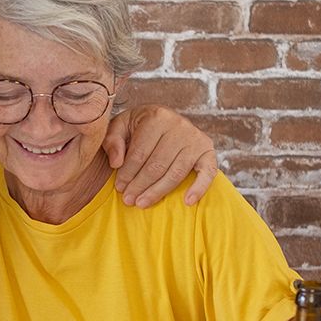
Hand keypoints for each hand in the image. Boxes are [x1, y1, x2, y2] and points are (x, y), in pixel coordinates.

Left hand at [103, 105, 218, 207]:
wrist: (163, 119)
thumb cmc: (138, 127)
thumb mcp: (120, 126)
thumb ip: (112, 141)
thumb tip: (116, 162)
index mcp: (157, 117)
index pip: (140, 152)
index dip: (128, 173)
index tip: (119, 188)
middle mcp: (179, 125)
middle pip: (157, 164)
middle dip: (140, 185)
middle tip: (128, 200)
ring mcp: (195, 138)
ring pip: (176, 173)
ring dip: (158, 191)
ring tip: (142, 203)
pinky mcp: (207, 150)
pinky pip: (207, 172)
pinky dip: (199, 188)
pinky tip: (188, 202)